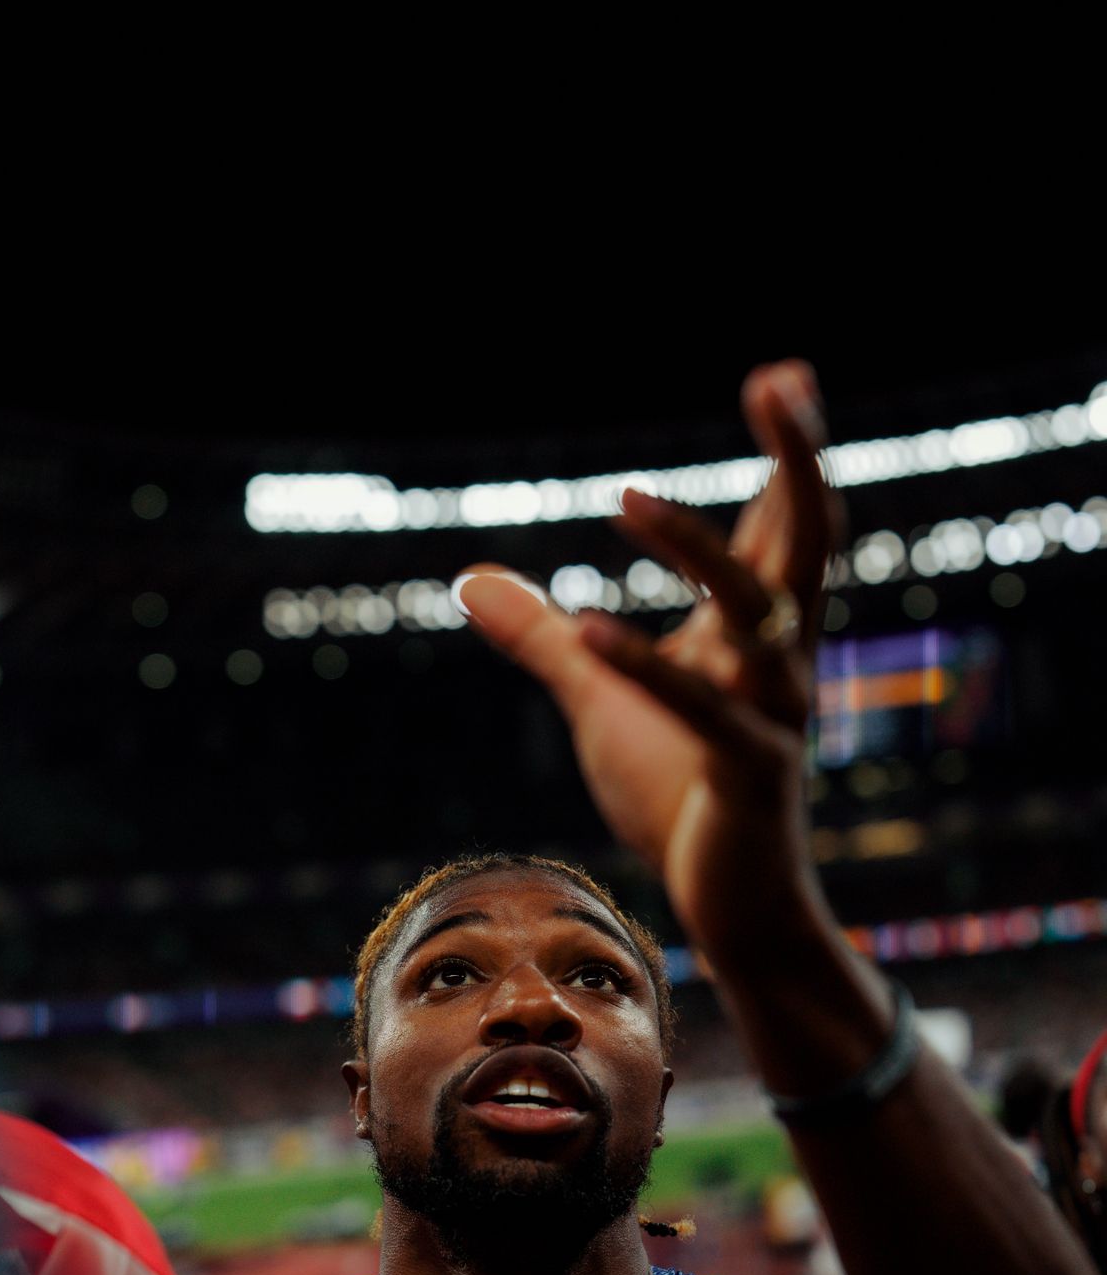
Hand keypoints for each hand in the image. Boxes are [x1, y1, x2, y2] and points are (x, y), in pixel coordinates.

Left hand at [454, 361, 835, 966]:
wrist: (734, 903)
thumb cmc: (677, 792)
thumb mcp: (597, 698)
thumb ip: (543, 636)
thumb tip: (468, 579)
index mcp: (757, 631)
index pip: (780, 523)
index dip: (787, 449)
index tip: (782, 371)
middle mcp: (780, 658)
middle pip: (805, 539)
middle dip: (798, 456)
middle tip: (780, 378)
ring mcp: (773, 712)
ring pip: (754, 612)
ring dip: (696, 550)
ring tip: (627, 497)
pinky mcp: (748, 772)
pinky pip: (700, 707)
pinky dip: (643, 666)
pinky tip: (587, 630)